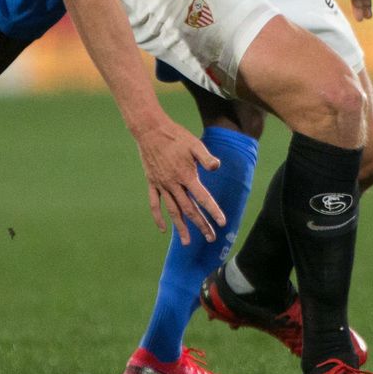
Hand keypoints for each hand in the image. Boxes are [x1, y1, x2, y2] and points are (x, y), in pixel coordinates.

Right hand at [133, 120, 226, 243]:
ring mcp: (161, 185)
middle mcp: (174, 184)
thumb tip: (217, 167)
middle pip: (189, 209)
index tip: (222, 223)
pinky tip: (163, 229)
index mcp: (186, 175)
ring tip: (187, 242)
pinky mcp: (152, 183)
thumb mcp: (194, 144)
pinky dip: (158, 217)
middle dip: (201, 225)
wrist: (150, 131)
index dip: (213, 211)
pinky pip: (154, 204)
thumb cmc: (175, 136)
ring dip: (181, 227)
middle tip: (211, 238)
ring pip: (173, 211)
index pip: (203, 198)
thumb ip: (206, 158)